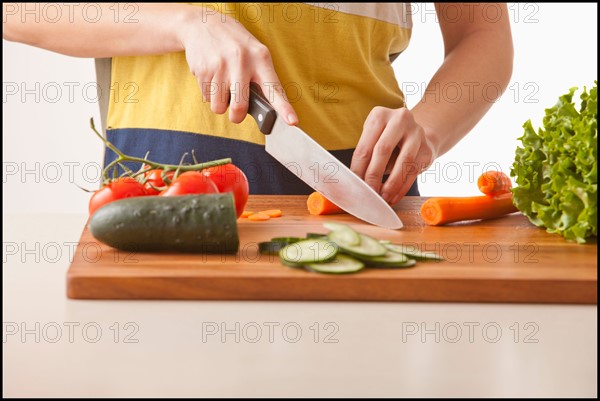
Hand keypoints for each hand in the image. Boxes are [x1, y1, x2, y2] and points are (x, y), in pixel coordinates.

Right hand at [178, 10, 297, 124]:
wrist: (203, 24)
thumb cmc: (235, 44)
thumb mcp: (255, 54)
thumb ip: (262, 79)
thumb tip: (268, 109)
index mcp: (260, 58)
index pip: (274, 89)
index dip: (284, 108)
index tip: (293, 122)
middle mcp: (242, 61)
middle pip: (240, 107)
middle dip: (237, 116)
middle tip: (237, 112)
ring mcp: (220, 66)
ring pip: (219, 106)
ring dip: (220, 104)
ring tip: (223, 86)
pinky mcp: (203, 70)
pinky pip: (206, 98)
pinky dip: (209, 93)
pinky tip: (212, 77)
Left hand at [350, 107, 436, 203]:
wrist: (419, 135)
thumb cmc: (388, 140)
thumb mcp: (374, 139)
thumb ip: (365, 155)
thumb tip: (355, 181)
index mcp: (379, 115)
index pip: (365, 146)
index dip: (358, 168)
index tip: (354, 185)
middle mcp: (399, 119)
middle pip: (383, 150)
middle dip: (373, 176)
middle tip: (368, 192)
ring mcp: (416, 132)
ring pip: (403, 162)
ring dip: (390, 184)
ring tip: (382, 198)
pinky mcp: (427, 148)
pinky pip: (413, 171)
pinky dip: (402, 188)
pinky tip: (394, 197)